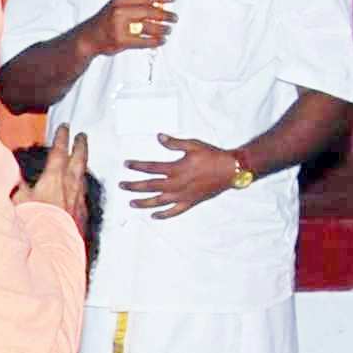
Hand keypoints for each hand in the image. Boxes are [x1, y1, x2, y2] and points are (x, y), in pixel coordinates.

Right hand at [14, 125, 89, 233]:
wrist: (52, 247)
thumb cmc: (35, 222)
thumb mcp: (19, 198)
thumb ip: (17, 182)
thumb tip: (13, 170)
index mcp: (55, 178)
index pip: (60, 151)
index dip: (62, 137)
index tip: (65, 127)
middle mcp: (71, 186)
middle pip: (79, 160)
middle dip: (80, 145)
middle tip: (82, 136)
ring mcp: (79, 200)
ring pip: (84, 176)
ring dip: (84, 165)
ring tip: (83, 159)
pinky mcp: (83, 215)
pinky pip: (85, 195)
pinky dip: (83, 187)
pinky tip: (81, 190)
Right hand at [86, 0, 173, 55]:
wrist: (89, 37)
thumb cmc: (106, 21)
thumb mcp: (117, 6)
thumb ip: (136, 2)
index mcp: (120, 0)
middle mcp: (119, 11)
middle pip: (149, 12)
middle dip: (165, 15)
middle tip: (175, 18)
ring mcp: (119, 27)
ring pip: (149, 27)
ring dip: (163, 29)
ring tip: (169, 30)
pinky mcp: (121, 41)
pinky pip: (144, 41)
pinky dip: (155, 41)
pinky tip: (162, 41)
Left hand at [123, 133, 244, 216]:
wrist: (230, 170)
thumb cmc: (212, 156)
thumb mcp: (193, 145)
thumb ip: (174, 143)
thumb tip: (159, 137)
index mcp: (176, 169)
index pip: (151, 168)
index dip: (137, 166)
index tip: (126, 164)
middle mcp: (177, 184)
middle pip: (151, 186)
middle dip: (134, 186)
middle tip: (122, 185)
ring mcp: (183, 195)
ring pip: (159, 201)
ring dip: (144, 202)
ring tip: (131, 203)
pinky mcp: (190, 202)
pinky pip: (174, 211)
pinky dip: (164, 215)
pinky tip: (154, 216)